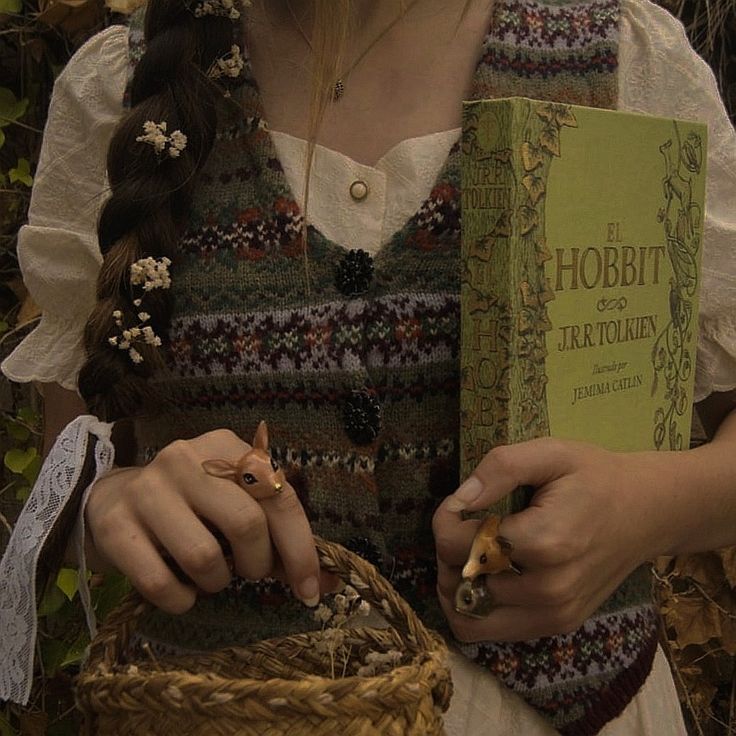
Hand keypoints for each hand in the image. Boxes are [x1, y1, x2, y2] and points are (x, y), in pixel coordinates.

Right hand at [85, 429, 321, 613]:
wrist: (113, 499)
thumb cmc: (192, 506)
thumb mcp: (235, 507)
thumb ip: (279, 540)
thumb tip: (325, 584)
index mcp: (226, 447)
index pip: (278, 496)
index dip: (300, 548)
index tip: (310, 590)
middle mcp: (186, 459)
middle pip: (246, 524)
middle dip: (258, 564)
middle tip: (249, 572)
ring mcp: (148, 489)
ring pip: (204, 557)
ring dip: (217, 583)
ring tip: (210, 576)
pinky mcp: (116, 525)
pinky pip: (160, 582)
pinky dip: (181, 600)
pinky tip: (182, 590)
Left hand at [433, 438, 667, 641]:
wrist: (648, 512)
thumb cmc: (595, 477)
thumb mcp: (551, 453)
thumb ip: (501, 468)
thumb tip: (460, 499)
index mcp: (545, 542)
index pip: (461, 548)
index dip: (445, 520)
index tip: (460, 502)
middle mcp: (549, 589)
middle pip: (461, 585)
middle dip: (447, 554)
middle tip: (463, 528)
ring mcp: (554, 615)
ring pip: (471, 620)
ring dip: (457, 587)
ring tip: (471, 555)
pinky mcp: (558, 625)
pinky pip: (495, 631)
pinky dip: (478, 606)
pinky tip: (489, 575)